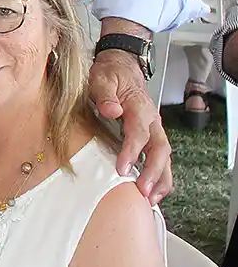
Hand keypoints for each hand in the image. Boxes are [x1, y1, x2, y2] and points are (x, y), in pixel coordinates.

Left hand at [90, 49, 171, 201]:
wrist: (121, 66)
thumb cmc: (110, 74)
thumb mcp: (101, 78)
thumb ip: (104, 94)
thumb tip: (111, 110)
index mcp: (139, 107)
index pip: (139, 132)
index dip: (132, 151)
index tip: (123, 168)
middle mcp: (152, 120)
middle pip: (160, 149)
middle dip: (154, 172)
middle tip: (142, 192)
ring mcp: (155, 128)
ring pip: (165, 156)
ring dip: (161, 178)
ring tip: (151, 199)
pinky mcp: (152, 135)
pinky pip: (161, 157)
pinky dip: (160, 175)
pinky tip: (152, 191)